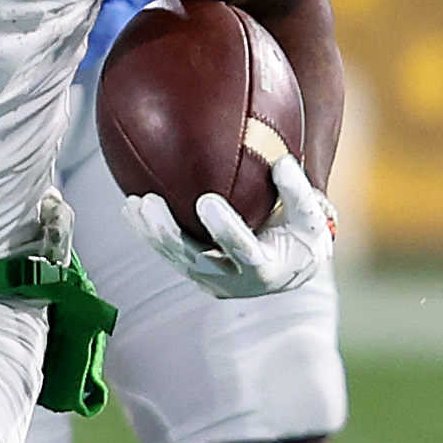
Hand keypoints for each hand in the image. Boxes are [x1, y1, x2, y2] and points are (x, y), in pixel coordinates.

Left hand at [133, 151, 334, 300]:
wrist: (292, 268)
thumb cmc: (303, 234)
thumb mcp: (311, 215)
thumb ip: (297, 190)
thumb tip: (283, 161)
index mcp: (266, 268)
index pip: (243, 249)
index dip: (224, 228)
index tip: (205, 200)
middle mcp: (235, 282)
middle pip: (195, 260)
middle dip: (168, 234)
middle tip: (147, 203)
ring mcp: (213, 282)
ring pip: (176, 259)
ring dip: (151, 233)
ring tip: (132, 204)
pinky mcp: (198, 276)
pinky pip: (171, 255)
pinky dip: (151, 234)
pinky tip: (132, 208)